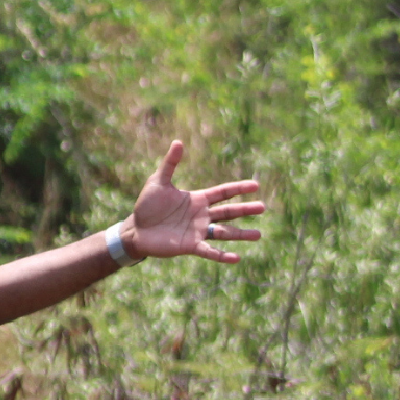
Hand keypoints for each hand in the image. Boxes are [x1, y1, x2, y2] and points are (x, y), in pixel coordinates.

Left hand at [124, 140, 264, 263]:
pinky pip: (209, 251)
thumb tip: (178, 142)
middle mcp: (202, 216)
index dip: (239, 188)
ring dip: (241, 234)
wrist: (136, 229)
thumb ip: (170, 164)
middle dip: (245, 209)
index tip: (256, 185)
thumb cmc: (147, 205)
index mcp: (198, 199)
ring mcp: (198, 232)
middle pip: (228, 212)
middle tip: (263, 207)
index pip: (223, 192)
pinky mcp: (190, 246)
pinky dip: (222, 255)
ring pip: (224, 232)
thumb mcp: (158, 182)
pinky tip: (236, 258)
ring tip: (258, 235)